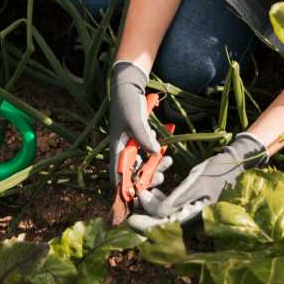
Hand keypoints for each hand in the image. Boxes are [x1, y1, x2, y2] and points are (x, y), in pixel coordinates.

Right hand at [109, 61, 159, 186]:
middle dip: (147, 178)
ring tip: (168, 161)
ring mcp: (133, 145)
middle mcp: (123, 150)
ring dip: (156, 166)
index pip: (116, 175)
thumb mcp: (134, 120)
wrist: (130, 86)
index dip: (124, 188)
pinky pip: (150, 153)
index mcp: (116, 148)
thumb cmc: (127, 102)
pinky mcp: (141, 139)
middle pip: (133, 173)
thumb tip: (155, 154)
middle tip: (160, 177)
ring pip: (144, 164)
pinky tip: (164, 148)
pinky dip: (158, 154)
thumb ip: (143, 137)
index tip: (136, 197)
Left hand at [126, 132, 266, 231]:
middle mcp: (193, 220)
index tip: (131, 220)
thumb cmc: (216, 172)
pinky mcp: (189, 205)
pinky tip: (156, 190)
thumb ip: (175, 200)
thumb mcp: (194, 183)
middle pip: (164, 224)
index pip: (167, 228)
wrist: (232, 162)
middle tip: (136, 200)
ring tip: (144, 192)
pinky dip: (162, 201)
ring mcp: (191, 213)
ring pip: (165, 215)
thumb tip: (156, 213)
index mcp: (196, 218)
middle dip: (147, 213)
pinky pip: (171, 208)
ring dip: (154, 205)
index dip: (147, 226)